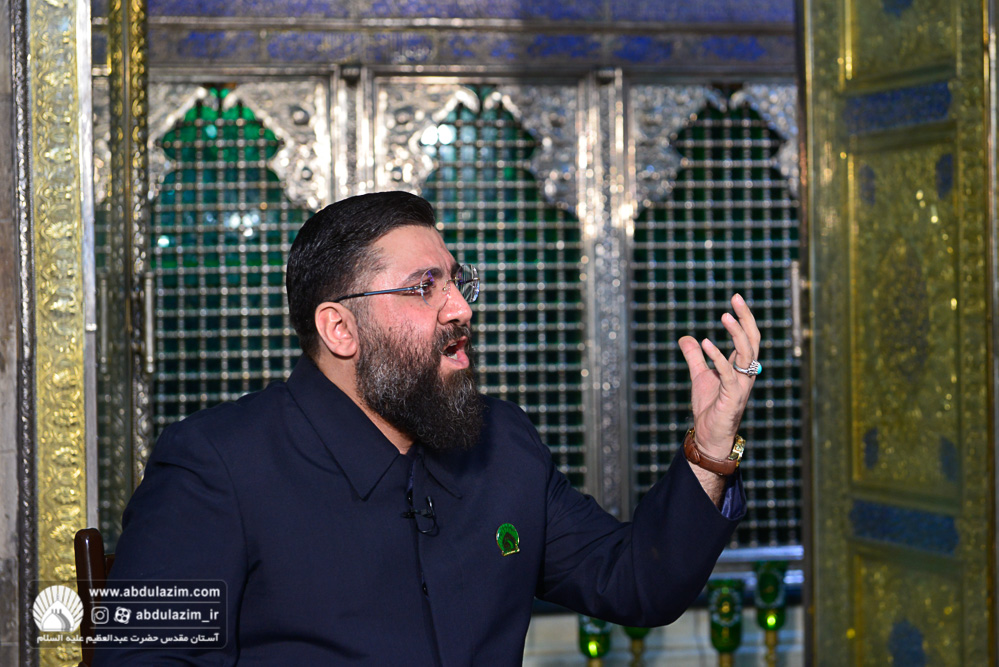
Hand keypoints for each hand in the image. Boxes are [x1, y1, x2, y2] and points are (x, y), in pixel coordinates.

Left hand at [677, 294, 759, 457]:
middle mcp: (746, 374)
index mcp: (741, 367)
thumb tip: (686, 338)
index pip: (749, 338)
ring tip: (724, 316)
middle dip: (746, 318)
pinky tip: (705, 343)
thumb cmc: (710, 407)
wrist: (709, 436)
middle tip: (736, 298)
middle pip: (752, 341)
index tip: (736, 298)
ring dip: (736, 334)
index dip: (745, 318)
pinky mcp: (732, 397)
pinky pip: (727, 373)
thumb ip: (695, 357)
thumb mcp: (699, 376)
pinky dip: (718, 357)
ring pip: (746, 354)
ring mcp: (741, 385)